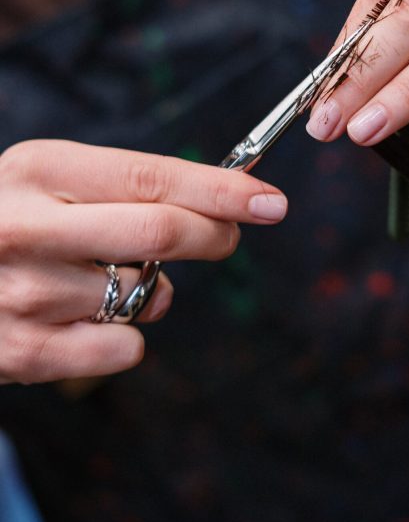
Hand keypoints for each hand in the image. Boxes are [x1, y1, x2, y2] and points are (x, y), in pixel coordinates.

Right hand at [0, 139, 287, 383]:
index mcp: (38, 169)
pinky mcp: (21, 352)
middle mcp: (25, 227)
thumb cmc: (11, 219)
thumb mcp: (50, 179)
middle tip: (228, 238)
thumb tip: (225, 200)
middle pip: (159, 233)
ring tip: (105, 278)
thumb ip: (125, 187)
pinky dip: (126, 337)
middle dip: (213, 235)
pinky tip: (84, 319)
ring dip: (153, 289)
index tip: (271, 201)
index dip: (221, 190)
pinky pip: (124, 348)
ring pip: (144, 294)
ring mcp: (22, 293)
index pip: (150, 177)